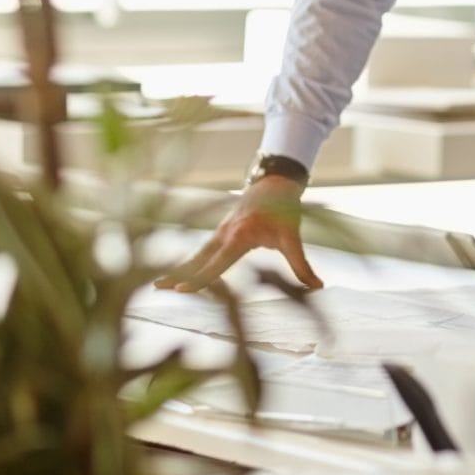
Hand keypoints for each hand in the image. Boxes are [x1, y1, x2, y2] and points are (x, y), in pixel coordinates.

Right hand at [155, 175, 322, 292]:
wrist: (276, 184)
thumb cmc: (284, 210)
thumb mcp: (293, 237)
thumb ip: (301, 264)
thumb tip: (317, 287)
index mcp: (238, 237)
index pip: (216, 264)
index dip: (199, 279)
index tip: (181, 290)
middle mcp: (224, 234)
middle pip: (197, 259)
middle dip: (177, 274)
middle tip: (156, 287)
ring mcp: (220, 232)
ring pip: (196, 254)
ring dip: (178, 268)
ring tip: (158, 283)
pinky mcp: (221, 231)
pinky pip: (201, 250)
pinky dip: (188, 261)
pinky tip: (178, 271)